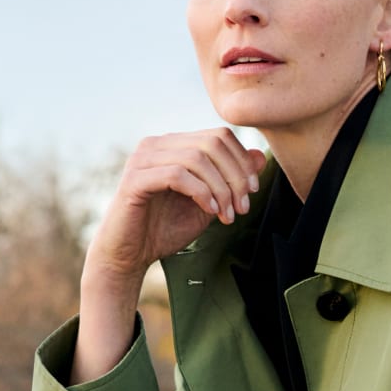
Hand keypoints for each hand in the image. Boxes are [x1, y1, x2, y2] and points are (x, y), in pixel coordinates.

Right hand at [72, 127, 267, 381]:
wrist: (130, 255)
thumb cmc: (165, 229)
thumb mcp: (208, 204)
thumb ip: (230, 180)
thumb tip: (260, 156)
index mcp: (174, 145)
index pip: (218, 135)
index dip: (242, 162)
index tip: (252, 192)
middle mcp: (156, 145)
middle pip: (212, 143)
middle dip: (235, 176)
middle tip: (243, 206)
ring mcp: (143, 159)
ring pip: (197, 158)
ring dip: (220, 188)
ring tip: (227, 215)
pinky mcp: (135, 180)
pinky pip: (177, 175)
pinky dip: (201, 193)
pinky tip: (210, 212)